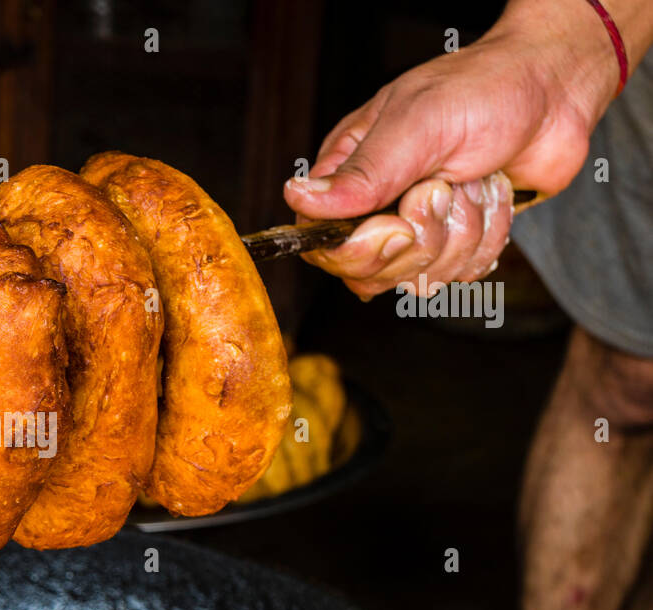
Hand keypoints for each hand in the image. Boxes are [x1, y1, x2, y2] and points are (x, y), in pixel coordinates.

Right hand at [284, 1, 621, 299]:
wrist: (555, 91)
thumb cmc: (484, 90)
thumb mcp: (417, 125)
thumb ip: (360, 175)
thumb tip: (298, 199)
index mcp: (349, 172)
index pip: (323, 244)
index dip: (358, 251)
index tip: (397, 225)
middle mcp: (376, 205)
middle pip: (370, 272)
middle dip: (422, 238)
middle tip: (444, 189)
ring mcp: (417, 227)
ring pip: (421, 275)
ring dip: (463, 230)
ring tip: (474, 181)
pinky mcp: (457, 241)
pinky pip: (461, 273)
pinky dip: (488, 236)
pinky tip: (491, 195)